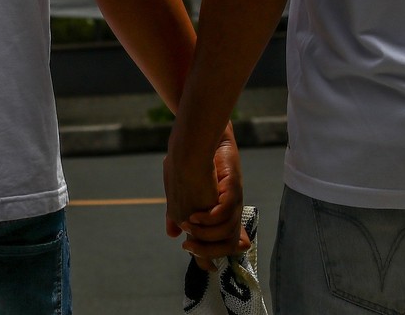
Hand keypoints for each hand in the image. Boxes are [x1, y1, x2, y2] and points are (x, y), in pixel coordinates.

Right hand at [165, 125, 248, 265]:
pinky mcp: (232, 186)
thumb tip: (172, 235)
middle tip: (187, 248)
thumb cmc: (186, 163)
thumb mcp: (179, 194)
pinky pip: (226, 212)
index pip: (226, 241)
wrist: (196, 138)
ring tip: (186, 227)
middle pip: (229, 242)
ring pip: (227, 230)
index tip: (205, 266)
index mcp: (221, 211)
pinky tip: (194, 216)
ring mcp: (232, 198)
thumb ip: (177, 214)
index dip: (216, 254)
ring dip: (204, 234)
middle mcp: (231, 207)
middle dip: (209, 251)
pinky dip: (210, 218)